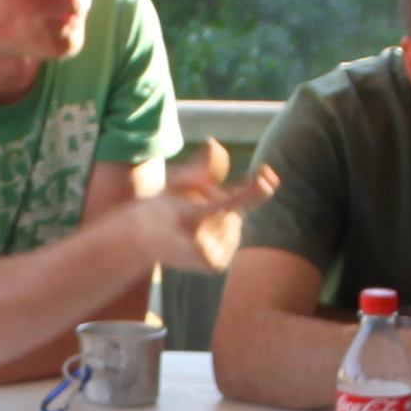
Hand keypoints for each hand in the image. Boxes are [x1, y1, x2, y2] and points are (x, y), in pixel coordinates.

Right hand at [135, 147, 270, 274]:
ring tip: (196, 222)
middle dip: (225, 200)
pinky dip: (224, 232)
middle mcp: (200, 241)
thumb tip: (215, 143)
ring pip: (236, 223)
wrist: (142, 242)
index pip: (227, 202)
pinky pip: (234, 238)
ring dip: (224, 217)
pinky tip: (203, 234)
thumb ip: (202, 165)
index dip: (250, 190)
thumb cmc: (161, 206)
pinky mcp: (215, 266)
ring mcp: (208, 257)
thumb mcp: (176, 182)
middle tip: (197, 205)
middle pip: (234, 210)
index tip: (268, 178)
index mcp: (189, 217)